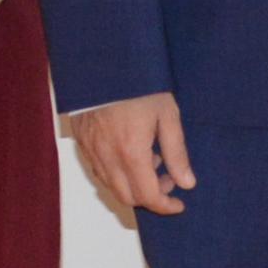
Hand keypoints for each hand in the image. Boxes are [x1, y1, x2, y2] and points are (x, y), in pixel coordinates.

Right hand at [72, 92, 196, 216]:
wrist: (104, 62)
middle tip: (167, 178)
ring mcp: (90, 150)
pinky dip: (116, 173)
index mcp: (131, 152)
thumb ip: (176, 152)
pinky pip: (98, 170)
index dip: (165, 206)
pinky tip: (129, 154)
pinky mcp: (81, 141)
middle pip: (127, 197)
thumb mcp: (167, 114)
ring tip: (150, 160)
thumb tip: (187, 183)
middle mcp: (107, 157)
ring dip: (132, 185)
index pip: (148, 196)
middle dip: (149, 196)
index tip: (178, 204)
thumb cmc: (139, 85)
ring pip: (110, 186)